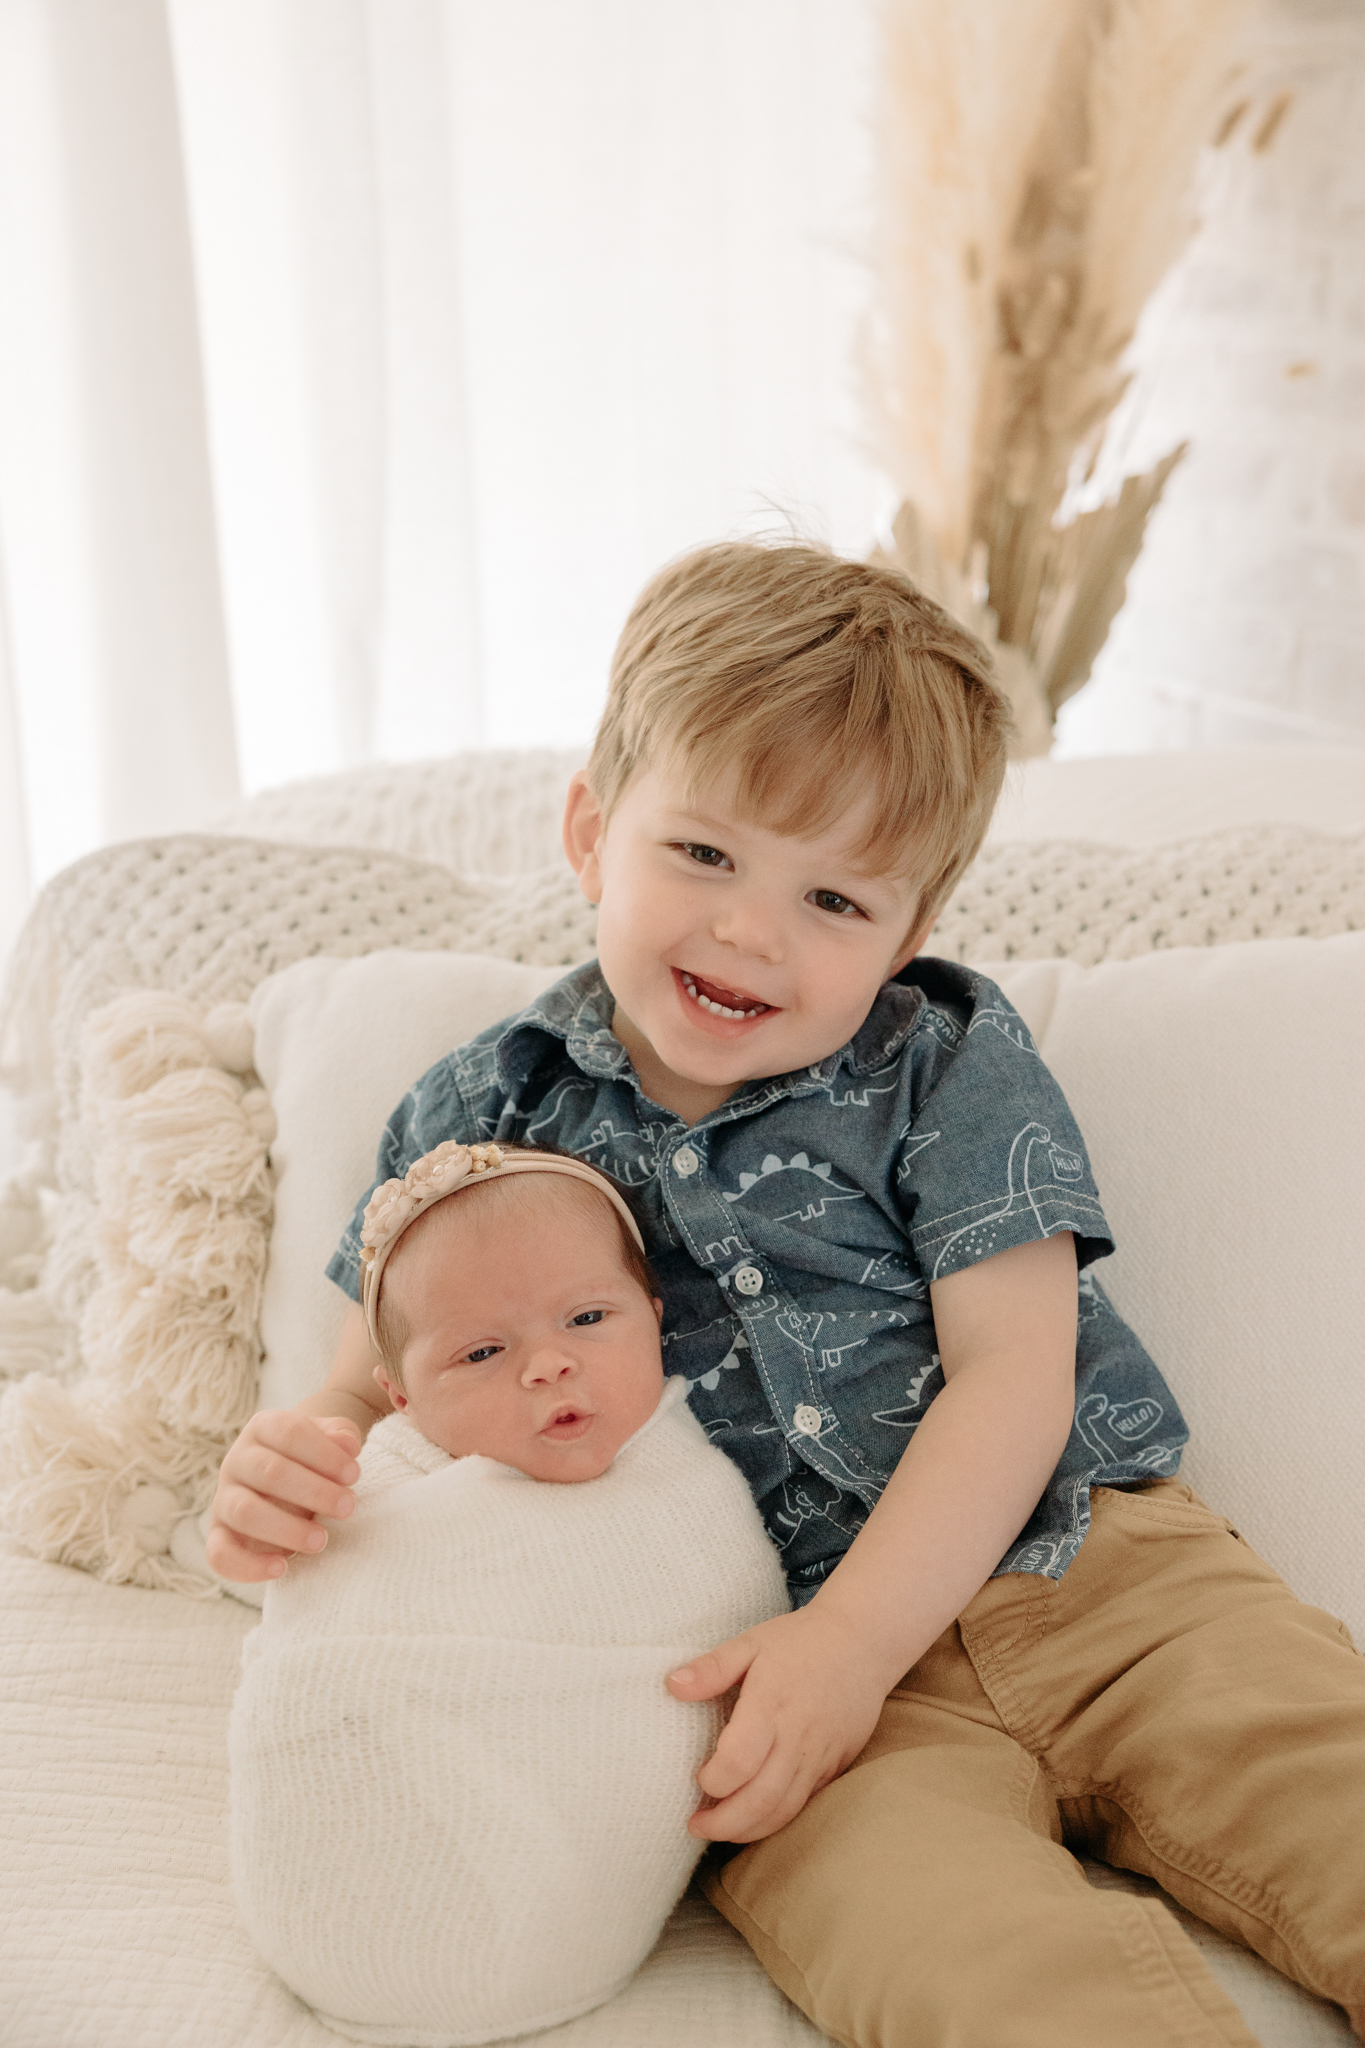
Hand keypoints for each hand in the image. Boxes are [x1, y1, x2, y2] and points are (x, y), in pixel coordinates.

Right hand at [205, 1411, 361, 1581]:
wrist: (286, 1481)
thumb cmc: (312, 1458)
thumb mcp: (328, 1439)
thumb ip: (340, 1434)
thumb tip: (348, 1444)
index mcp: (262, 1428)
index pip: (289, 1432)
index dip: (324, 1454)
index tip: (354, 1475)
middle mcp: (237, 1460)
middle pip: (270, 1472)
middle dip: (314, 1491)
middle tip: (348, 1507)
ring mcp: (224, 1498)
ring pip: (245, 1512)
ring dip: (286, 1528)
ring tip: (322, 1540)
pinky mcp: (218, 1535)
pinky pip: (219, 1554)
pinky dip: (247, 1565)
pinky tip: (282, 1568)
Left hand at [666, 1605, 889, 1843]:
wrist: (862, 1643)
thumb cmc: (800, 1641)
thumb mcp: (751, 1643)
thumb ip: (712, 1667)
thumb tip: (671, 1685)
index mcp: (771, 1705)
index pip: (738, 1762)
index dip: (712, 1780)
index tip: (698, 1777)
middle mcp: (797, 1738)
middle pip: (760, 1800)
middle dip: (723, 1824)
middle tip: (696, 1825)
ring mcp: (820, 1756)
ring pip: (784, 1810)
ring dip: (748, 1829)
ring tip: (720, 1830)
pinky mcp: (835, 1765)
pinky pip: (805, 1804)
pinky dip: (777, 1819)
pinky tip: (755, 1817)